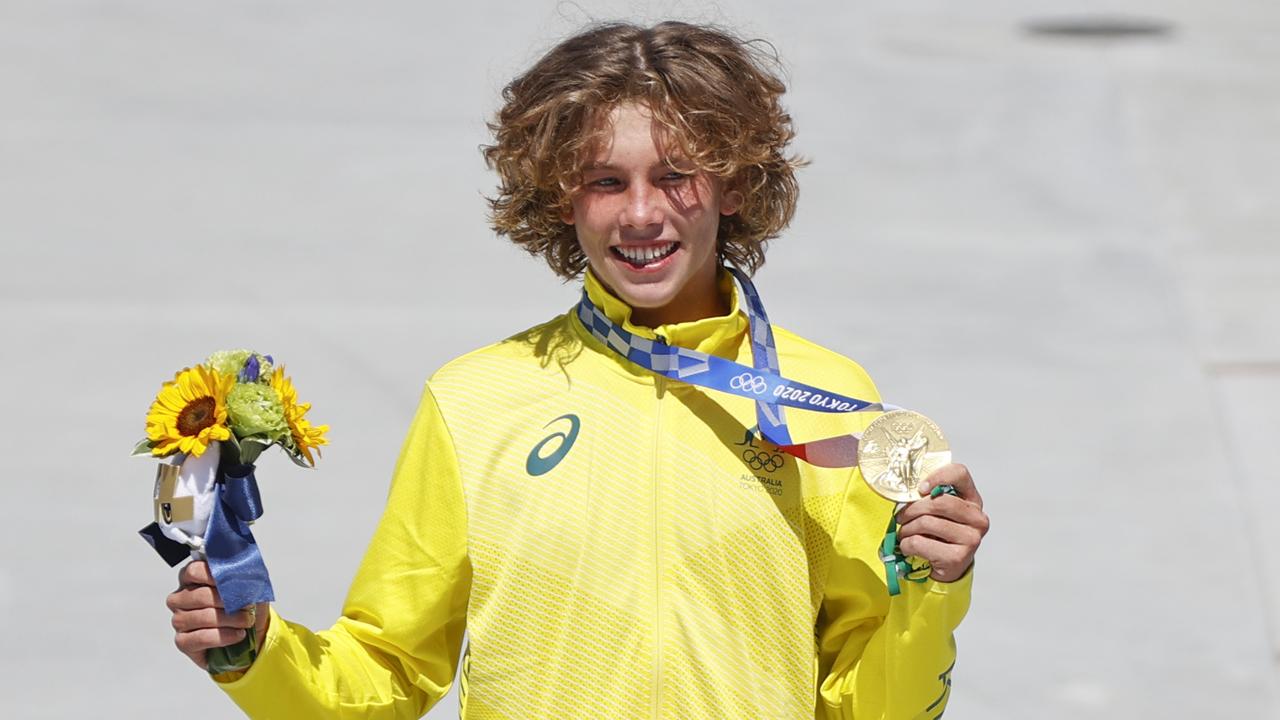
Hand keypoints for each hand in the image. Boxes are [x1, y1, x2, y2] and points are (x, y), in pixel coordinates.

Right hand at [167, 560, 269, 669]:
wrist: (249, 632)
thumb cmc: (243, 605)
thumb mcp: (248, 586)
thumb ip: (242, 575)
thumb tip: (240, 572)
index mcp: (192, 578)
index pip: (194, 571)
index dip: (212, 575)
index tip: (231, 579)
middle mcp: (181, 598)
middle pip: (200, 595)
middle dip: (228, 602)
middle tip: (247, 606)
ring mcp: (179, 620)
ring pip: (202, 617)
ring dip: (230, 620)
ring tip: (246, 621)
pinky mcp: (182, 641)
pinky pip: (201, 638)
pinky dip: (223, 636)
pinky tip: (237, 634)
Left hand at [894, 464, 988, 582]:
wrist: (948, 568)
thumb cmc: (940, 535)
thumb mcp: (939, 513)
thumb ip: (930, 498)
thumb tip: (907, 491)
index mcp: (973, 500)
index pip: (959, 474)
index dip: (937, 476)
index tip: (920, 488)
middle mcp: (977, 518)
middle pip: (938, 501)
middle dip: (912, 509)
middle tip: (901, 517)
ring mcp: (971, 539)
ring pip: (926, 523)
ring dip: (906, 529)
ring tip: (904, 533)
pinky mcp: (958, 558)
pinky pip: (919, 543)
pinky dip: (906, 545)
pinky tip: (909, 547)